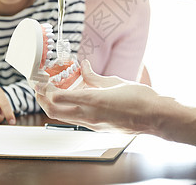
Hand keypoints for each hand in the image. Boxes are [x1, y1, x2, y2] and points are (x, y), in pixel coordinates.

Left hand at [35, 60, 165, 133]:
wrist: (156, 117)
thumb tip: (85, 67)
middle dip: (42, 99)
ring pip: (65, 117)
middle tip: (39, 88)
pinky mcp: (99, 128)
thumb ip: (96, 77)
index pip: (58, 98)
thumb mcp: (115, 82)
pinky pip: (77, 119)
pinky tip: (73, 97)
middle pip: (55, 112)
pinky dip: (70, 108)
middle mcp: (90, 116)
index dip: (44, 89)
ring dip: (55, 105)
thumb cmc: (139, 99)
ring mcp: (93, 124)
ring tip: (53, 91)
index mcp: (93, 102)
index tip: (40, 80)